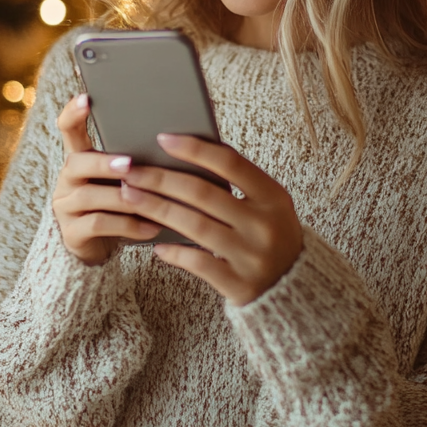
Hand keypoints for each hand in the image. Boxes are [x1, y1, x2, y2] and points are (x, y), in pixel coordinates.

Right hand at [53, 94, 161, 264]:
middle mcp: (68, 179)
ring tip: (151, 198)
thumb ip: (139, 159)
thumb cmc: (124, 203)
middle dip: (105, 162)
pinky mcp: (72, 233)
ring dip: (124, 196)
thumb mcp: (128, 178)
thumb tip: (178, 138)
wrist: (104, 246)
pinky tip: (152, 226)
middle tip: (130, 163)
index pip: (68, 129)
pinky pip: (99, 224)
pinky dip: (129, 225)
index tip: (86, 98)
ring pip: (90, 195)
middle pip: (77, 162)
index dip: (73, 113)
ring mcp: (66, 206)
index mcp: (82, 158)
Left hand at [114, 134, 303, 305]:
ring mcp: (251, 256)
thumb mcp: (269, 205)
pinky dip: (174, 252)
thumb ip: (239, 183)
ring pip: (193, 226)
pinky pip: (197, 262)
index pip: (230, 163)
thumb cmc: (272, 235)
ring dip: (156, 208)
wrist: (296, 287)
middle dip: (160, 179)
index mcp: (273, 197)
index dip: (194, 149)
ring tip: (130, 196)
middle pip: (202, 194)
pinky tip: (155, 244)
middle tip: (131, 170)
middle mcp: (264, 225)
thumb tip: (188, 153)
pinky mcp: (238, 284)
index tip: (163, 138)